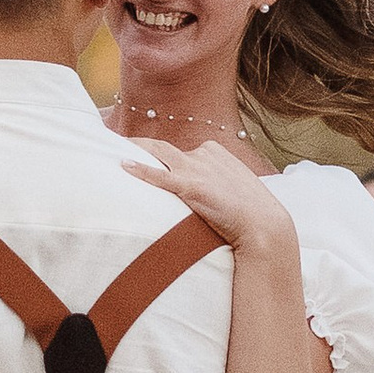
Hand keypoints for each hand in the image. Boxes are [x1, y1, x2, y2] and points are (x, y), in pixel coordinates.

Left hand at [121, 138, 293, 253]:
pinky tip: (122, 166)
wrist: (264, 226)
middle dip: (136, 146)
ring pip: (157, 154)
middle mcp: (203, 155)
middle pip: (162, 147)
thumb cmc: (249, 214)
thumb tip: (198, 196)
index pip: (177, 151)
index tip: (135, 154)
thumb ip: (211, 187)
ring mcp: (197, 169)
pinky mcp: (192, 187)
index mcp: (214, 152)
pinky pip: (160, 176)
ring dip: (134, 152)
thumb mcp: (230, 191)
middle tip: (111, 146)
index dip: (154, 154)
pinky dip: (141, 170)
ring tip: (109, 151)